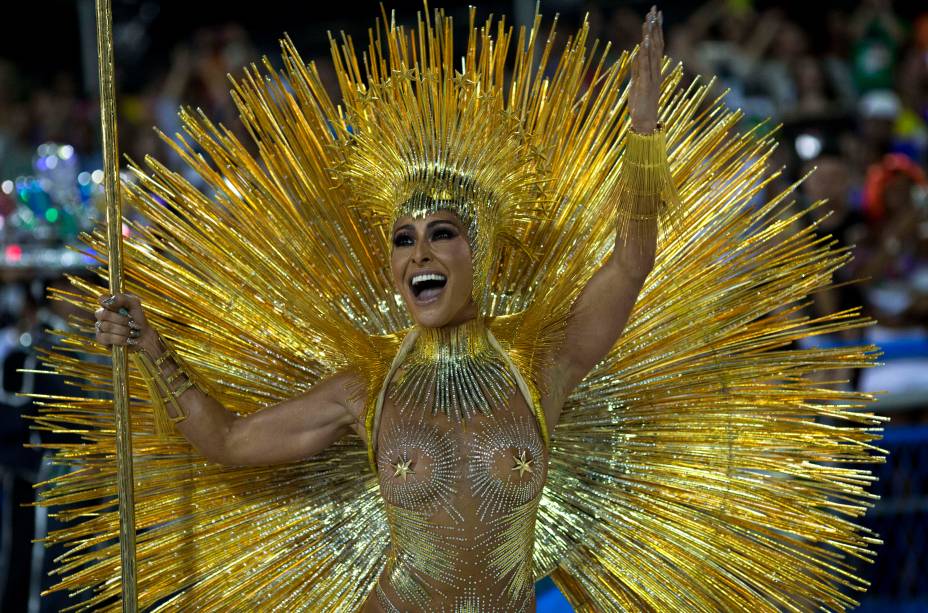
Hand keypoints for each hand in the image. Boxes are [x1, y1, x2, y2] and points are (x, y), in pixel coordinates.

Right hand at [95, 293, 158, 352]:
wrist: (143, 335)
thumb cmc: (138, 318)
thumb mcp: (135, 304)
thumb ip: (124, 298)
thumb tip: (111, 300)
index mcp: (109, 305)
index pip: (102, 299)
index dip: (109, 303)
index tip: (120, 308)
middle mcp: (102, 315)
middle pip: (103, 314)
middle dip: (121, 319)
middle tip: (131, 322)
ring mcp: (100, 326)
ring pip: (106, 326)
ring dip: (123, 330)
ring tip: (132, 332)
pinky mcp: (101, 338)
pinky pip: (106, 338)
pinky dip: (120, 339)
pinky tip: (127, 339)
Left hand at [629, 6, 663, 133]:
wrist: (645, 123)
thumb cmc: (640, 105)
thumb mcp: (635, 83)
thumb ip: (637, 69)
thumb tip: (637, 54)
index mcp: (654, 71)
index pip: (657, 46)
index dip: (657, 30)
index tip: (656, 14)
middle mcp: (656, 72)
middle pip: (657, 45)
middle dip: (655, 27)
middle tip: (654, 10)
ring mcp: (652, 78)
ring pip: (653, 53)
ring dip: (651, 36)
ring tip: (649, 21)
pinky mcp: (645, 85)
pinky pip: (646, 66)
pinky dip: (646, 54)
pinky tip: (645, 43)